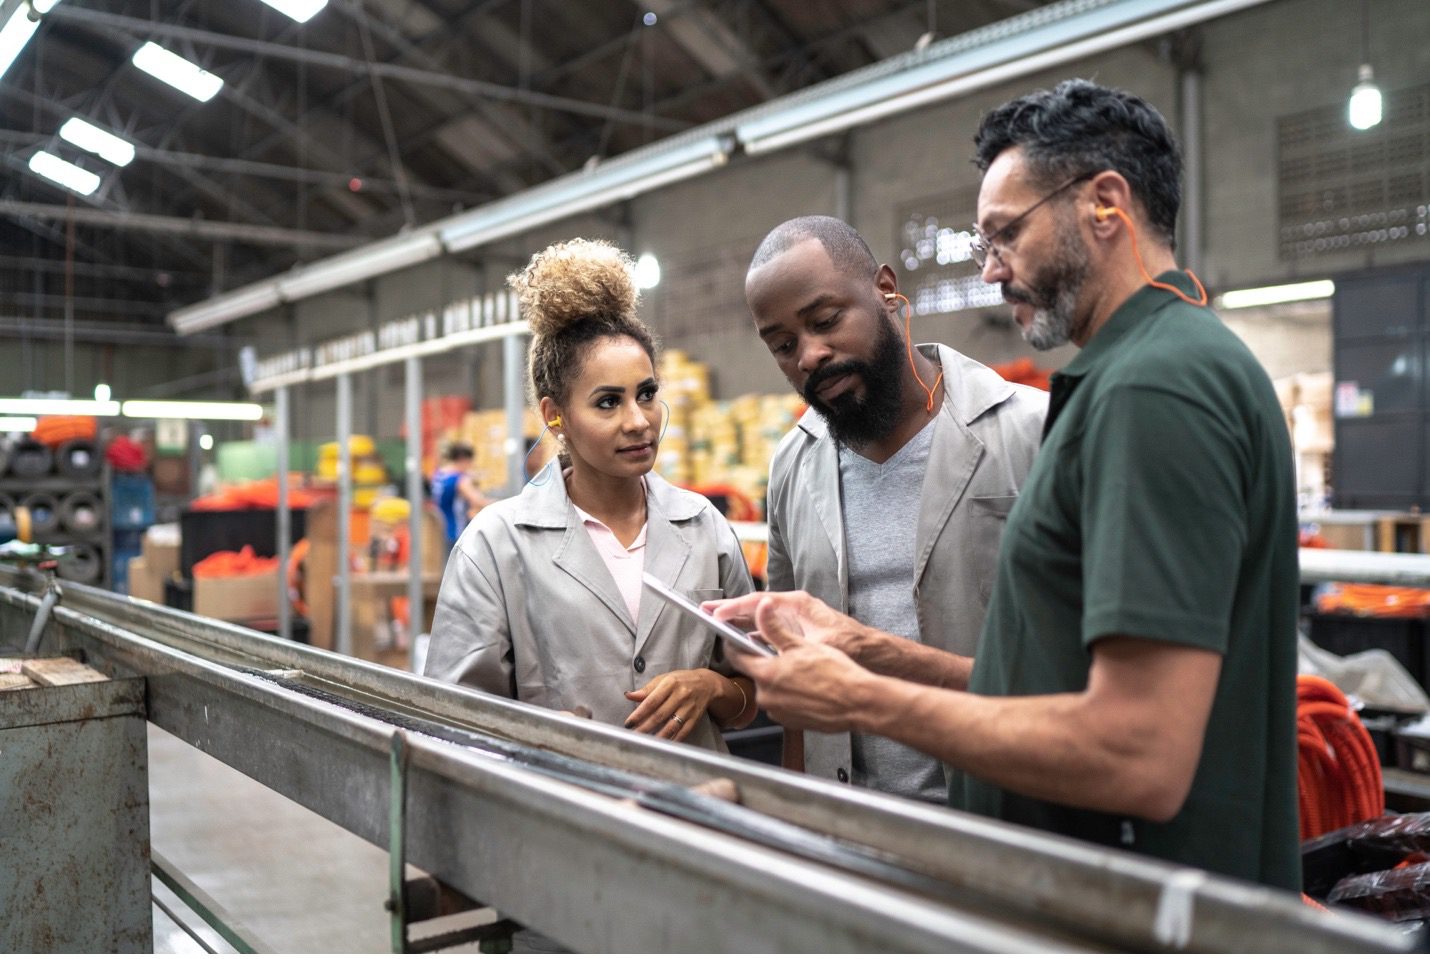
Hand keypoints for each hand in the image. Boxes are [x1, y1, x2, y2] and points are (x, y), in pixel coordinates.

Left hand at [624, 669, 720, 741]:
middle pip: (660, 715)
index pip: (652, 701)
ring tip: (646, 743)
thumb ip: (646, 690)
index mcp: (670, 684)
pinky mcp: (695, 719)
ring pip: (671, 726)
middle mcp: (680, 696)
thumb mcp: (663, 679)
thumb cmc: (680, 681)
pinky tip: (662, 745)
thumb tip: (628, 695)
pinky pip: (682, 732)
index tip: (629, 723)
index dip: (639, 714)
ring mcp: (688, 709)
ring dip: (657, 736)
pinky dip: (672, 740)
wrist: (706, 684)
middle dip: (645, 727)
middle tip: (634, 735)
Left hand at [704, 592, 874, 732]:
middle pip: (755, 674)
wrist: (857, 702)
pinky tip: (807, 687)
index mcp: (765, 674)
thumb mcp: (801, 644)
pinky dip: (789, 695)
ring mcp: (777, 712)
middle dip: (764, 662)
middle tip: (783, 653)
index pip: (736, 657)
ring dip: (778, 680)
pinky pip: (782, 704)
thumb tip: (761, 607)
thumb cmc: (834, 673)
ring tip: (801, 672)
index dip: (734, 644)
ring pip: (770, 689)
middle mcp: (766, 697)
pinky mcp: (790, 722)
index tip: (735, 637)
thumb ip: (774, 627)